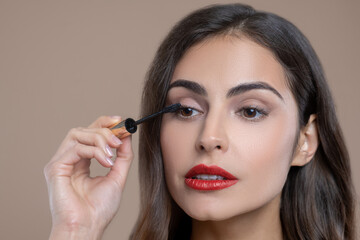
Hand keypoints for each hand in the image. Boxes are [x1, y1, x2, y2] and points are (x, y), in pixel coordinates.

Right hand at [44, 116, 132, 238]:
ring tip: (111, 153)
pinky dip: (94, 151)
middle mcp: (69, 159)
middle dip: (104, 130)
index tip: (120, 121)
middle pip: (83, 130)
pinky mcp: (55, 168)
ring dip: (99, 138)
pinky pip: (75, 148)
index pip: (90, 133)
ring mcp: (60, 163)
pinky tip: (105, 162)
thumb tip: (126, 136)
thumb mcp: (117, 177)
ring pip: (77, 134)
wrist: (87, 227)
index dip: (104, 123)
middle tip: (119, 139)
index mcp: (81, 162)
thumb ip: (122, 157)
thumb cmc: (98, 209)